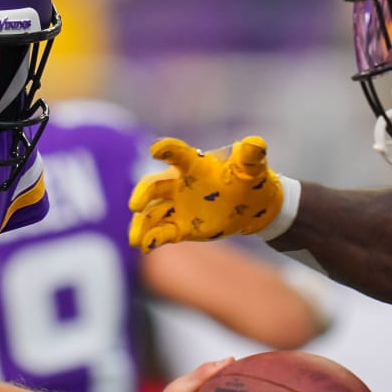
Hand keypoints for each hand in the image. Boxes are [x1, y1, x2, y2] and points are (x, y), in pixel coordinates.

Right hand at [128, 136, 284, 251]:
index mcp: (195, 165)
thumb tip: (255, 143)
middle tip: (135, 205)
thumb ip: (250, 156)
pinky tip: (145, 247)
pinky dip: (152, 239)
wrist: (252, 206)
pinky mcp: (179, 227)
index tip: (155, 150)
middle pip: (154, 186)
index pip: (178, 155)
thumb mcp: (252, 167)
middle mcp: (179, 184)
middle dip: (143, 194)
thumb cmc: (249, 180)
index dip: (167, 150)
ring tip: (135, 240)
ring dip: (141, 224)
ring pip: (152, 213)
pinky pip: (161, 232)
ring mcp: (177, 206)